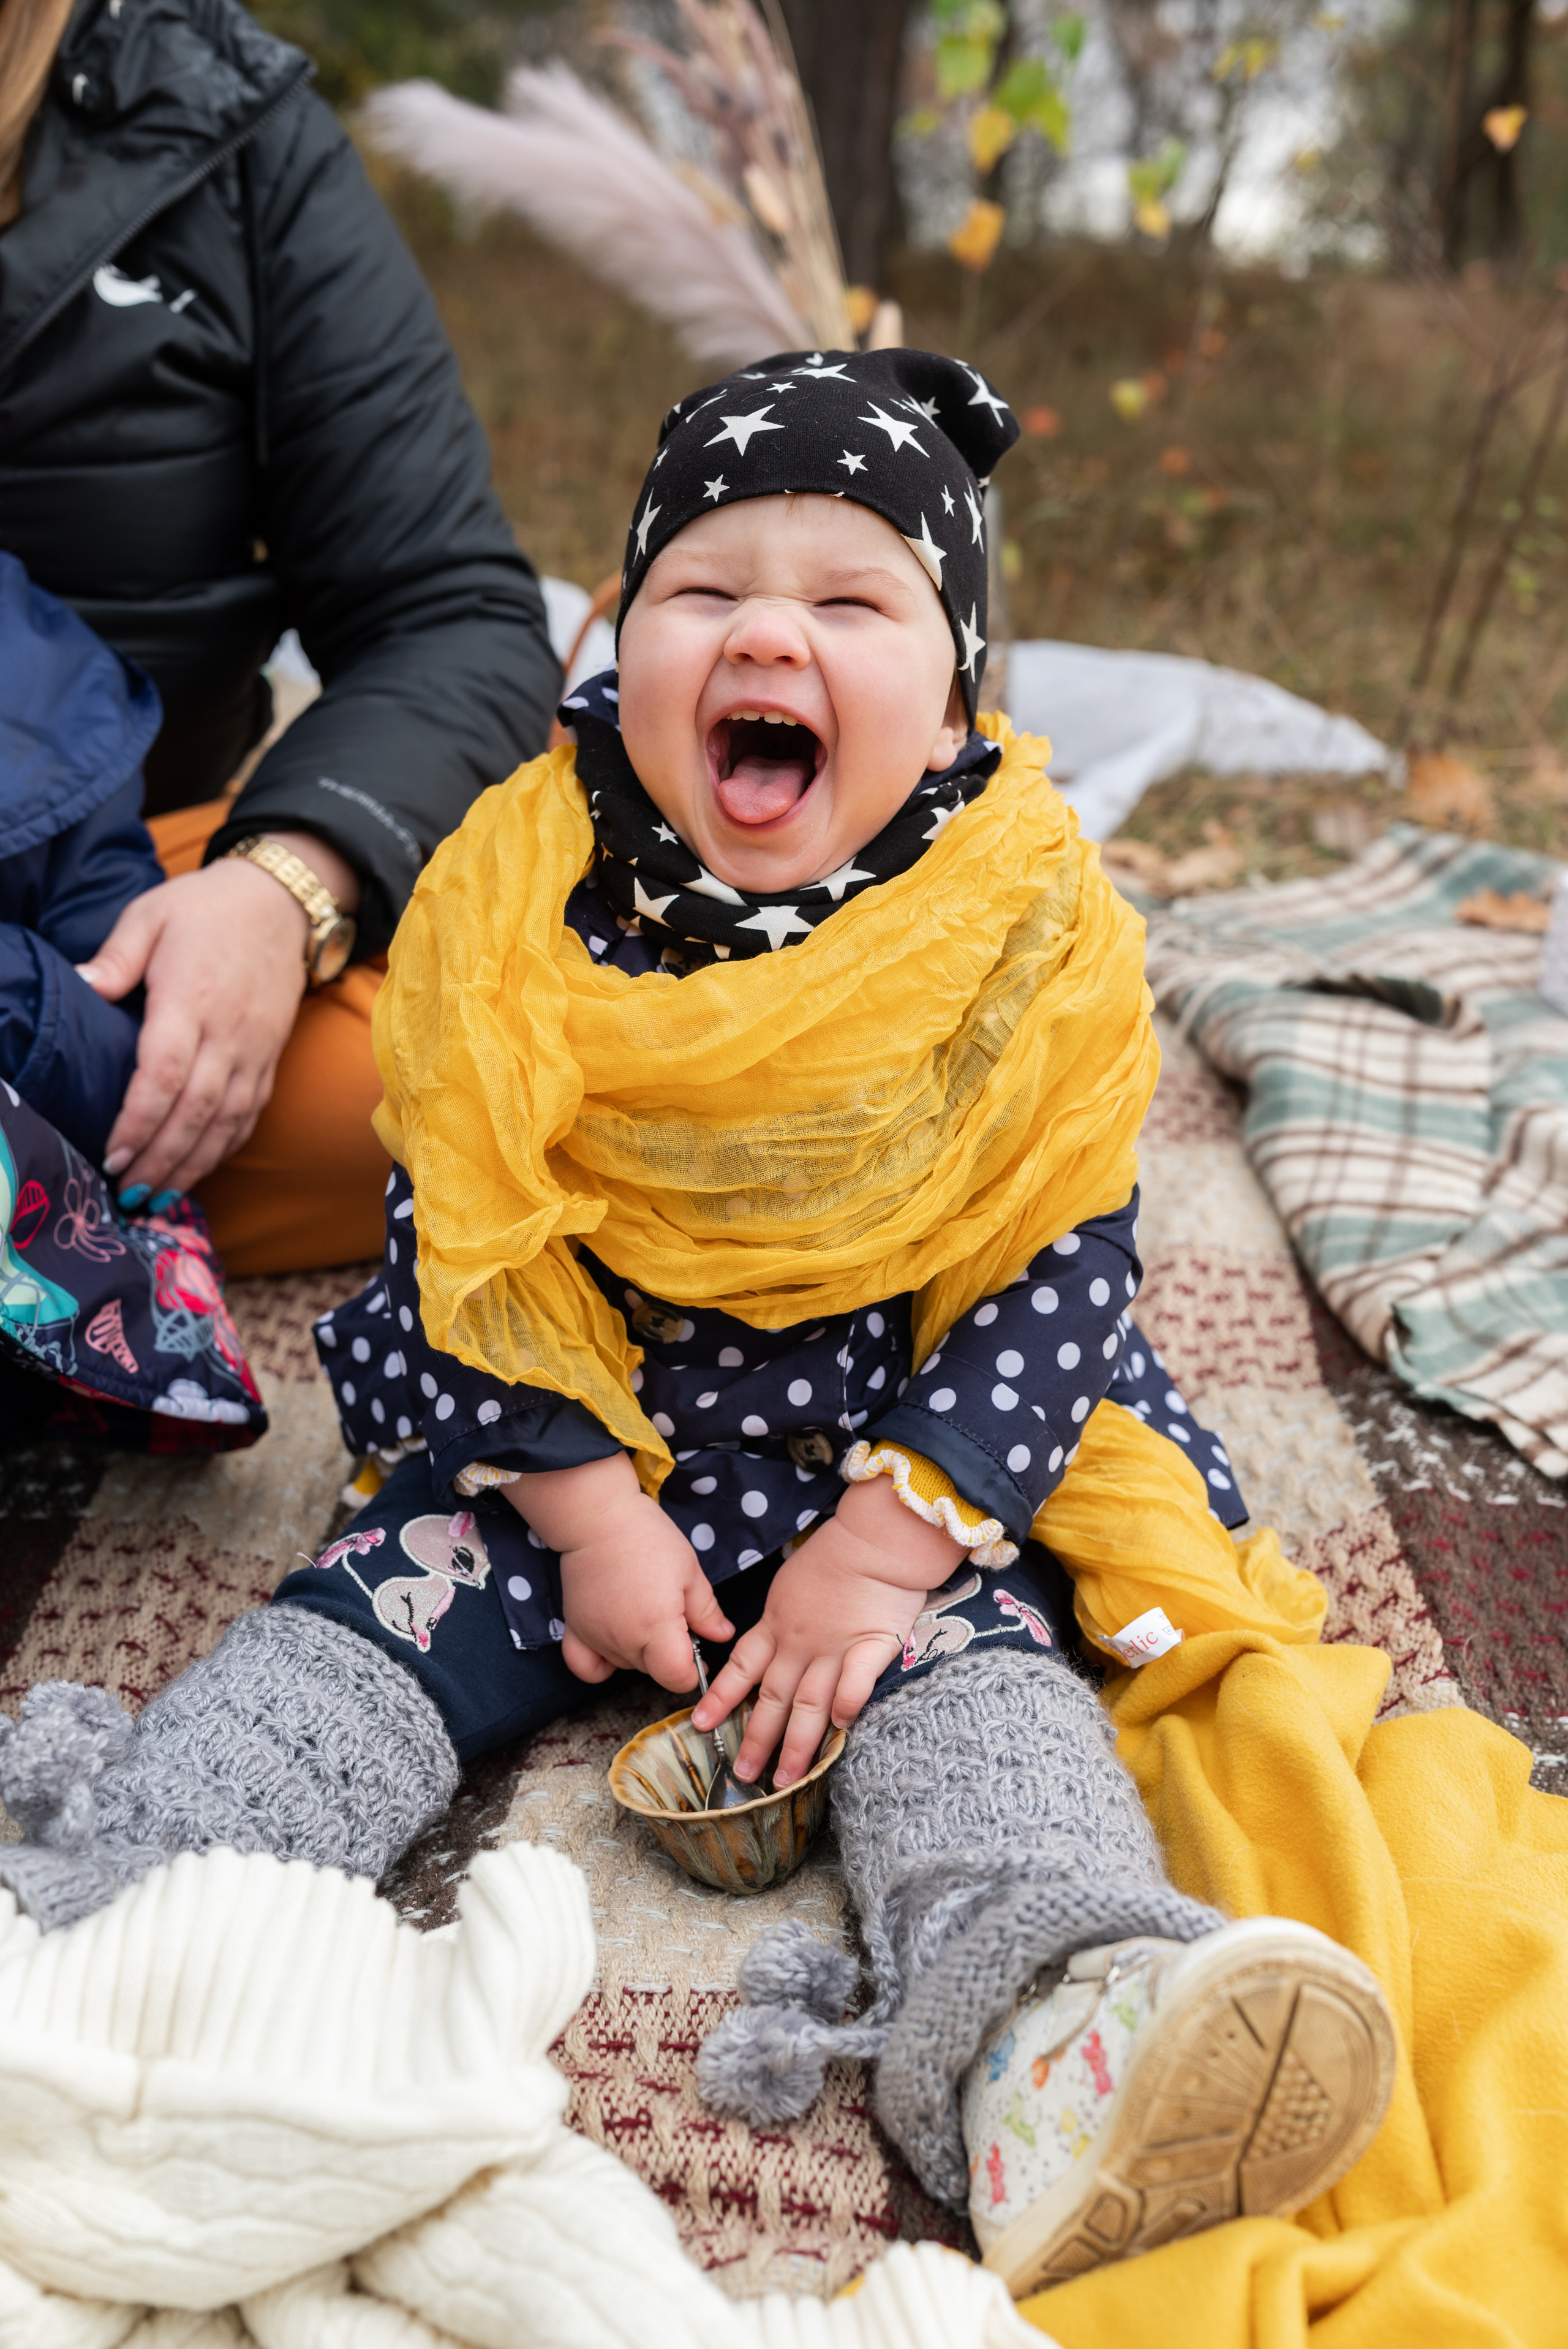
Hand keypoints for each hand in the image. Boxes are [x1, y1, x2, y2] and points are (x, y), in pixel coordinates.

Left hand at [80, 832, 357, 1199]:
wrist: (280, 902)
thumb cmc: (205, 909)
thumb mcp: (149, 914)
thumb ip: (115, 956)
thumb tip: (83, 987)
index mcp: (190, 1000)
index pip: (165, 1075)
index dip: (138, 1121)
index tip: (113, 1155)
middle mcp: (228, 1034)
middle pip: (195, 1112)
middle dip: (161, 1160)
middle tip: (128, 1194)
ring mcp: (255, 1050)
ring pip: (226, 1122)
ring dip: (192, 1165)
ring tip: (158, 1198)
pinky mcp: (270, 1058)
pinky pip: (250, 1114)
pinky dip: (225, 1147)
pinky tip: (200, 1169)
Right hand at [503, 1452, 732, 1688]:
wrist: (599, 1518)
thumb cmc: (649, 1539)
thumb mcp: (690, 1570)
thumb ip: (707, 1610)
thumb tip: (722, 1636)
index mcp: (656, 1628)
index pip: (676, 1678)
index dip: (692, 1672)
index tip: (698, 1654)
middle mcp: (623, 1641)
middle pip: (653, 1671)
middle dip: (669, 1655)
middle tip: (673, 1619)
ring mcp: (596, 1638)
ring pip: (625, 1665)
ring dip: (640, 1653)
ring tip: (646, 1615)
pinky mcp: (574, 1629)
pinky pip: (585, 1666)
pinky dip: (600, 1665)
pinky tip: (614, 1645)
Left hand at [691, 1474, 963, 1790]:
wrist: (875, 1537)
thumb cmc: (836, 1556)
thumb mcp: (791, 1586)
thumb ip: (780, 1621)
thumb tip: (771, 1648)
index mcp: (777, 1626)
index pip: (741, 1668)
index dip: (720, 1698)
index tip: (700, 1724)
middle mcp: (800, 1644)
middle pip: (774, 1699)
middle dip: (757, 1740)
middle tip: (744, 1775)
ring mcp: (835, 1648)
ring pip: (810, 1704)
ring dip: (796, 1744)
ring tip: (786, 1779)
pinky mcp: (871, 1645)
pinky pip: (856, 1682)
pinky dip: (846, 1704)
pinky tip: (840, 1728)